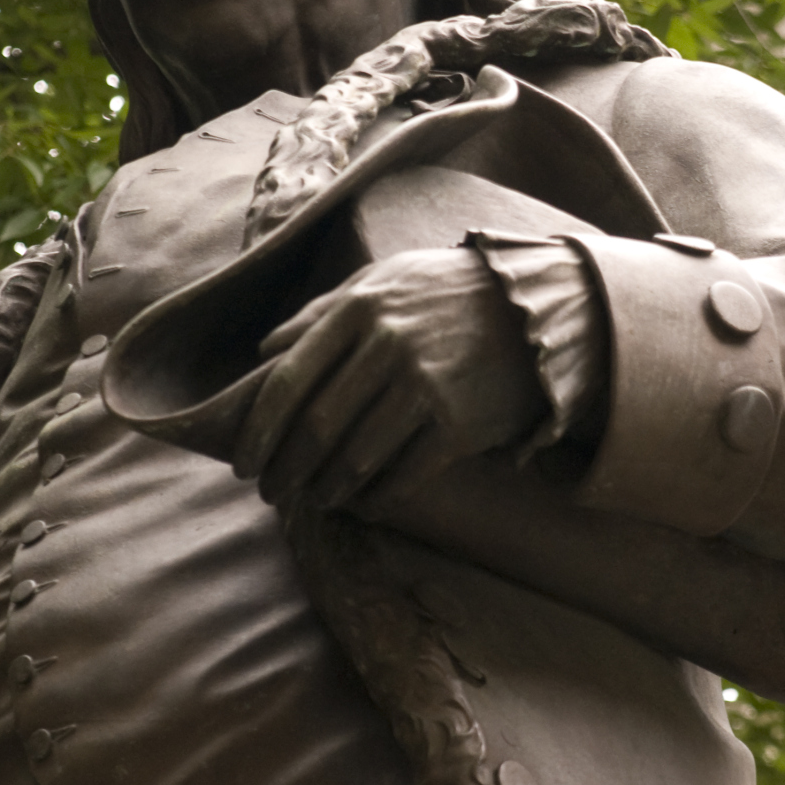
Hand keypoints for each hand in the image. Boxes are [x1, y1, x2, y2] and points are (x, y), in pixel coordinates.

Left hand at [232, 248, 547, 508]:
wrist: (540, 309)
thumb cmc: (448, 294)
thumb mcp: (384, 281)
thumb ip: (322, 313)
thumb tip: (265, 353)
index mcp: (359, 309)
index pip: (289, 382)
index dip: (259, 431)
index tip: (244, 461)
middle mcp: (388, 347)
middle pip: (317, 428)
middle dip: (286, 470)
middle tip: (273, 492)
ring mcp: (425, 388)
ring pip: (356, 458)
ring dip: (327, 490)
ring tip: (316, 499)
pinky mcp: (458, 425)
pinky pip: (403, 476)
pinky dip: (375, 498)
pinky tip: (363, 503)